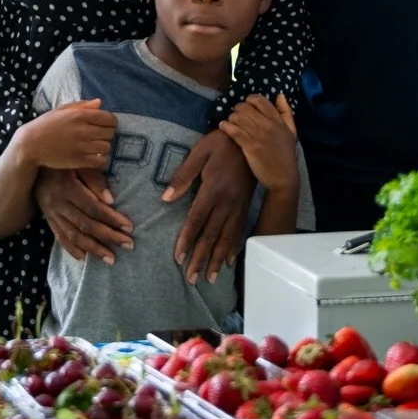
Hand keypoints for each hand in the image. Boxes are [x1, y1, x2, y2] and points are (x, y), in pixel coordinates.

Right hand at [16, 100, 114, 170]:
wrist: (31, 144)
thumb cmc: (46, 125)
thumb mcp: (62, 110)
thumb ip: (82, 105)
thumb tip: (100, 102)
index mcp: (80, 115)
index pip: (109, 118)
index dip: (110, 122)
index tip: (104, 125)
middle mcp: (83, 130)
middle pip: (110, 133)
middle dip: (107, 134)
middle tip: (98, 136)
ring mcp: (82, 146)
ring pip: (107, 147)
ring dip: (103, 147)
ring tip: (95, 147)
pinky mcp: (79, 161)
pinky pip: (100, 161)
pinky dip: (100, 159)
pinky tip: (92, 157)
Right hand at [33, 167, 133, 264]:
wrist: (32, 162)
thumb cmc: (63, 160)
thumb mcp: (78, 161)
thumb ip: (94, 178)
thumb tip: (110, 200)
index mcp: (67, 188)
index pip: (93, 208)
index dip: (112, 218)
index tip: (129, 227)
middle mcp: (59, 204)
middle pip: (86, 225)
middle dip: (109, 236)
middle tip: (129, 245)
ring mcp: (52, 214)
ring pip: (74, 236)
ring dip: (94, 249)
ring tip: (111, 258)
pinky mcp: (48, 219)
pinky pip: (60, 238)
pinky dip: (72, 250)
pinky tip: (85, 259)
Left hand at [163, 128, 255, 284]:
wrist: (251, 139)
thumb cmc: (221, 143)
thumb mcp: (200, 152)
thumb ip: (183, 175)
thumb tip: (166, 197)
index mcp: (212, 190)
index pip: (196, 220)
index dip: (186, 240)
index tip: (178, 258)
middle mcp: (226, 203)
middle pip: (210, 235)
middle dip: (200, 258)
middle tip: (192, 279)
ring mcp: (237, 206)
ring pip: (225, 238)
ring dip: (216, 259)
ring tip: (209, 278)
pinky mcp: (245, 206)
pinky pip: (238, 231)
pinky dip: (232, 248)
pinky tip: (227, 261)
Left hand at [218, 94, 296, 193]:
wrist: (283, 177)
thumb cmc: (286, 154)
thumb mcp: (291, 131)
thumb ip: (286, 111)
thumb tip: (280, 94)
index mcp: (277, 121)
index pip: (260, 101)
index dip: (250, 99)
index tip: (246, 104)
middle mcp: (267, 125)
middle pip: (245, 107)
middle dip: (237, 108)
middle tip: (236, 114)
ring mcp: (258, 135)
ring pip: (238, 117)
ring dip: (231, 117)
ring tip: (230, 121)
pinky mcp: (250, 146)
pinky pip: (234, 131)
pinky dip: (226, 126)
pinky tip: (223, 126)